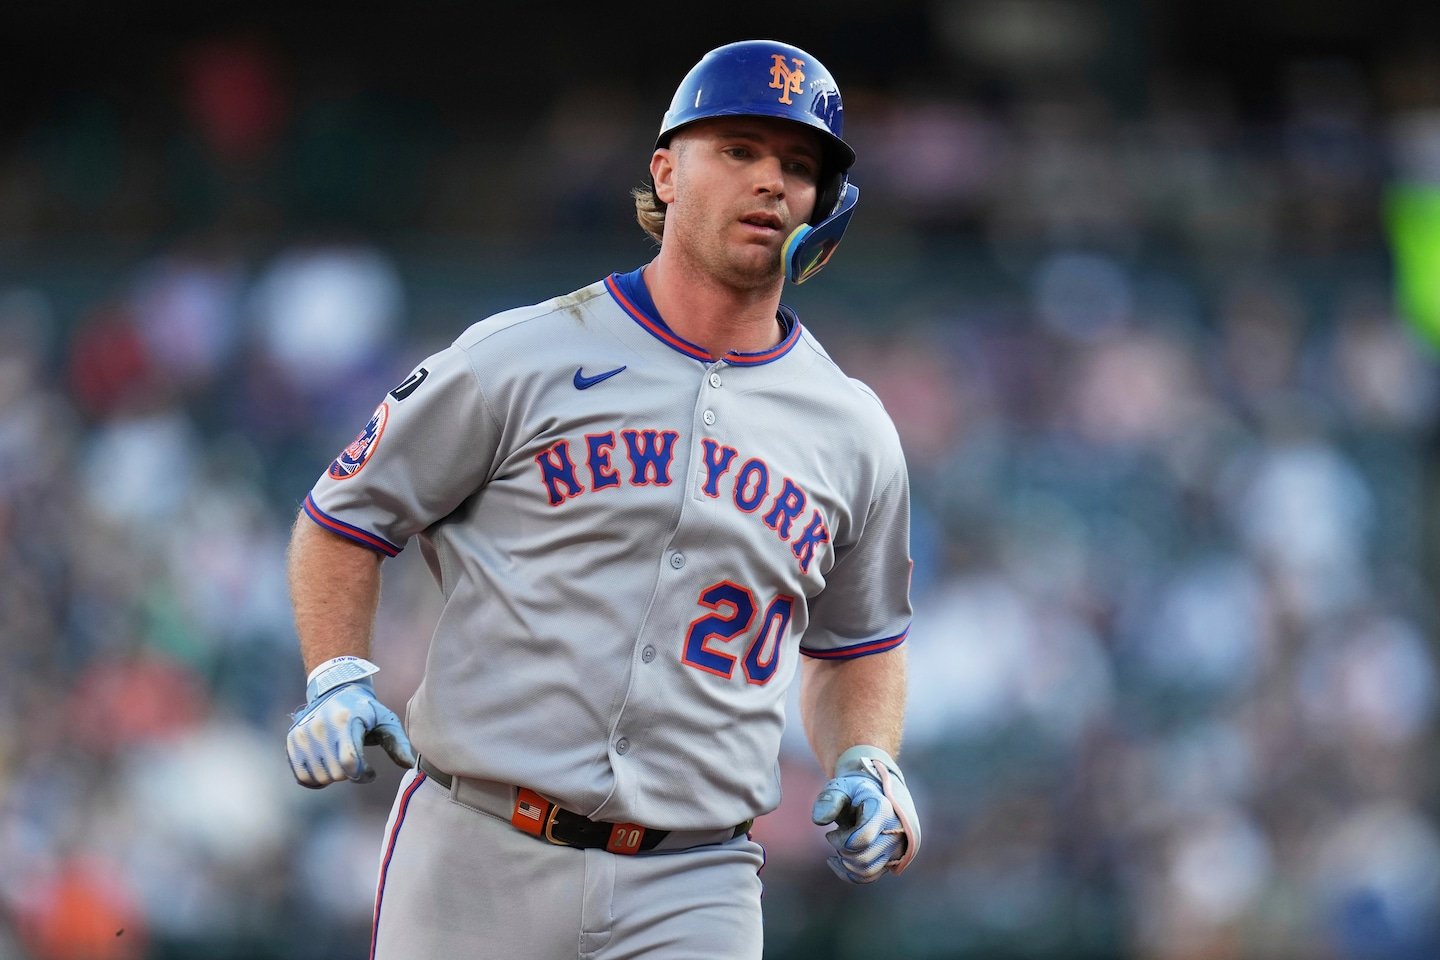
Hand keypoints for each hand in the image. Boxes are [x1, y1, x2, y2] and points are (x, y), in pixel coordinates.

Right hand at [286, 658, 414, 787]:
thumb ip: (397, 743)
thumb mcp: (385, 721)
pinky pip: (302, 777)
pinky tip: (328, 768)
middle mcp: (320, 726)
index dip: (363, 775)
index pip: (350, 762)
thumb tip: (409, 765)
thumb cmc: (366, 710)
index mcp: (345, 720)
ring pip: (320, 778)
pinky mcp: (293, 741)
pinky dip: (316, 780)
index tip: (371, 772)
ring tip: (343, 764)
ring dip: (335, 777)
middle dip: (351, 775)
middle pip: (336, 774)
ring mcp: (303, 734)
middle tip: (358, 766)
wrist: (335, 690)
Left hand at [810, 745, 919, 881]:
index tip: (832, 831)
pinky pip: (870, 877)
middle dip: (842, 850)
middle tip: (835, 835)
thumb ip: (829, 800)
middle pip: (863, 858)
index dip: (840, 840)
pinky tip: (838, 861)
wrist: (874, 792)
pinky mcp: (892, 860)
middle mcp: (895, 832)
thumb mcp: (840, 787)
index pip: (862, 839)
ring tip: (841, 844)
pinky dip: (850, 873)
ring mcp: (896, 848)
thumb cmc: (853, 791)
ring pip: (867, 872)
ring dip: (846, 863)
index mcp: (883, 810)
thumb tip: (819, 820)